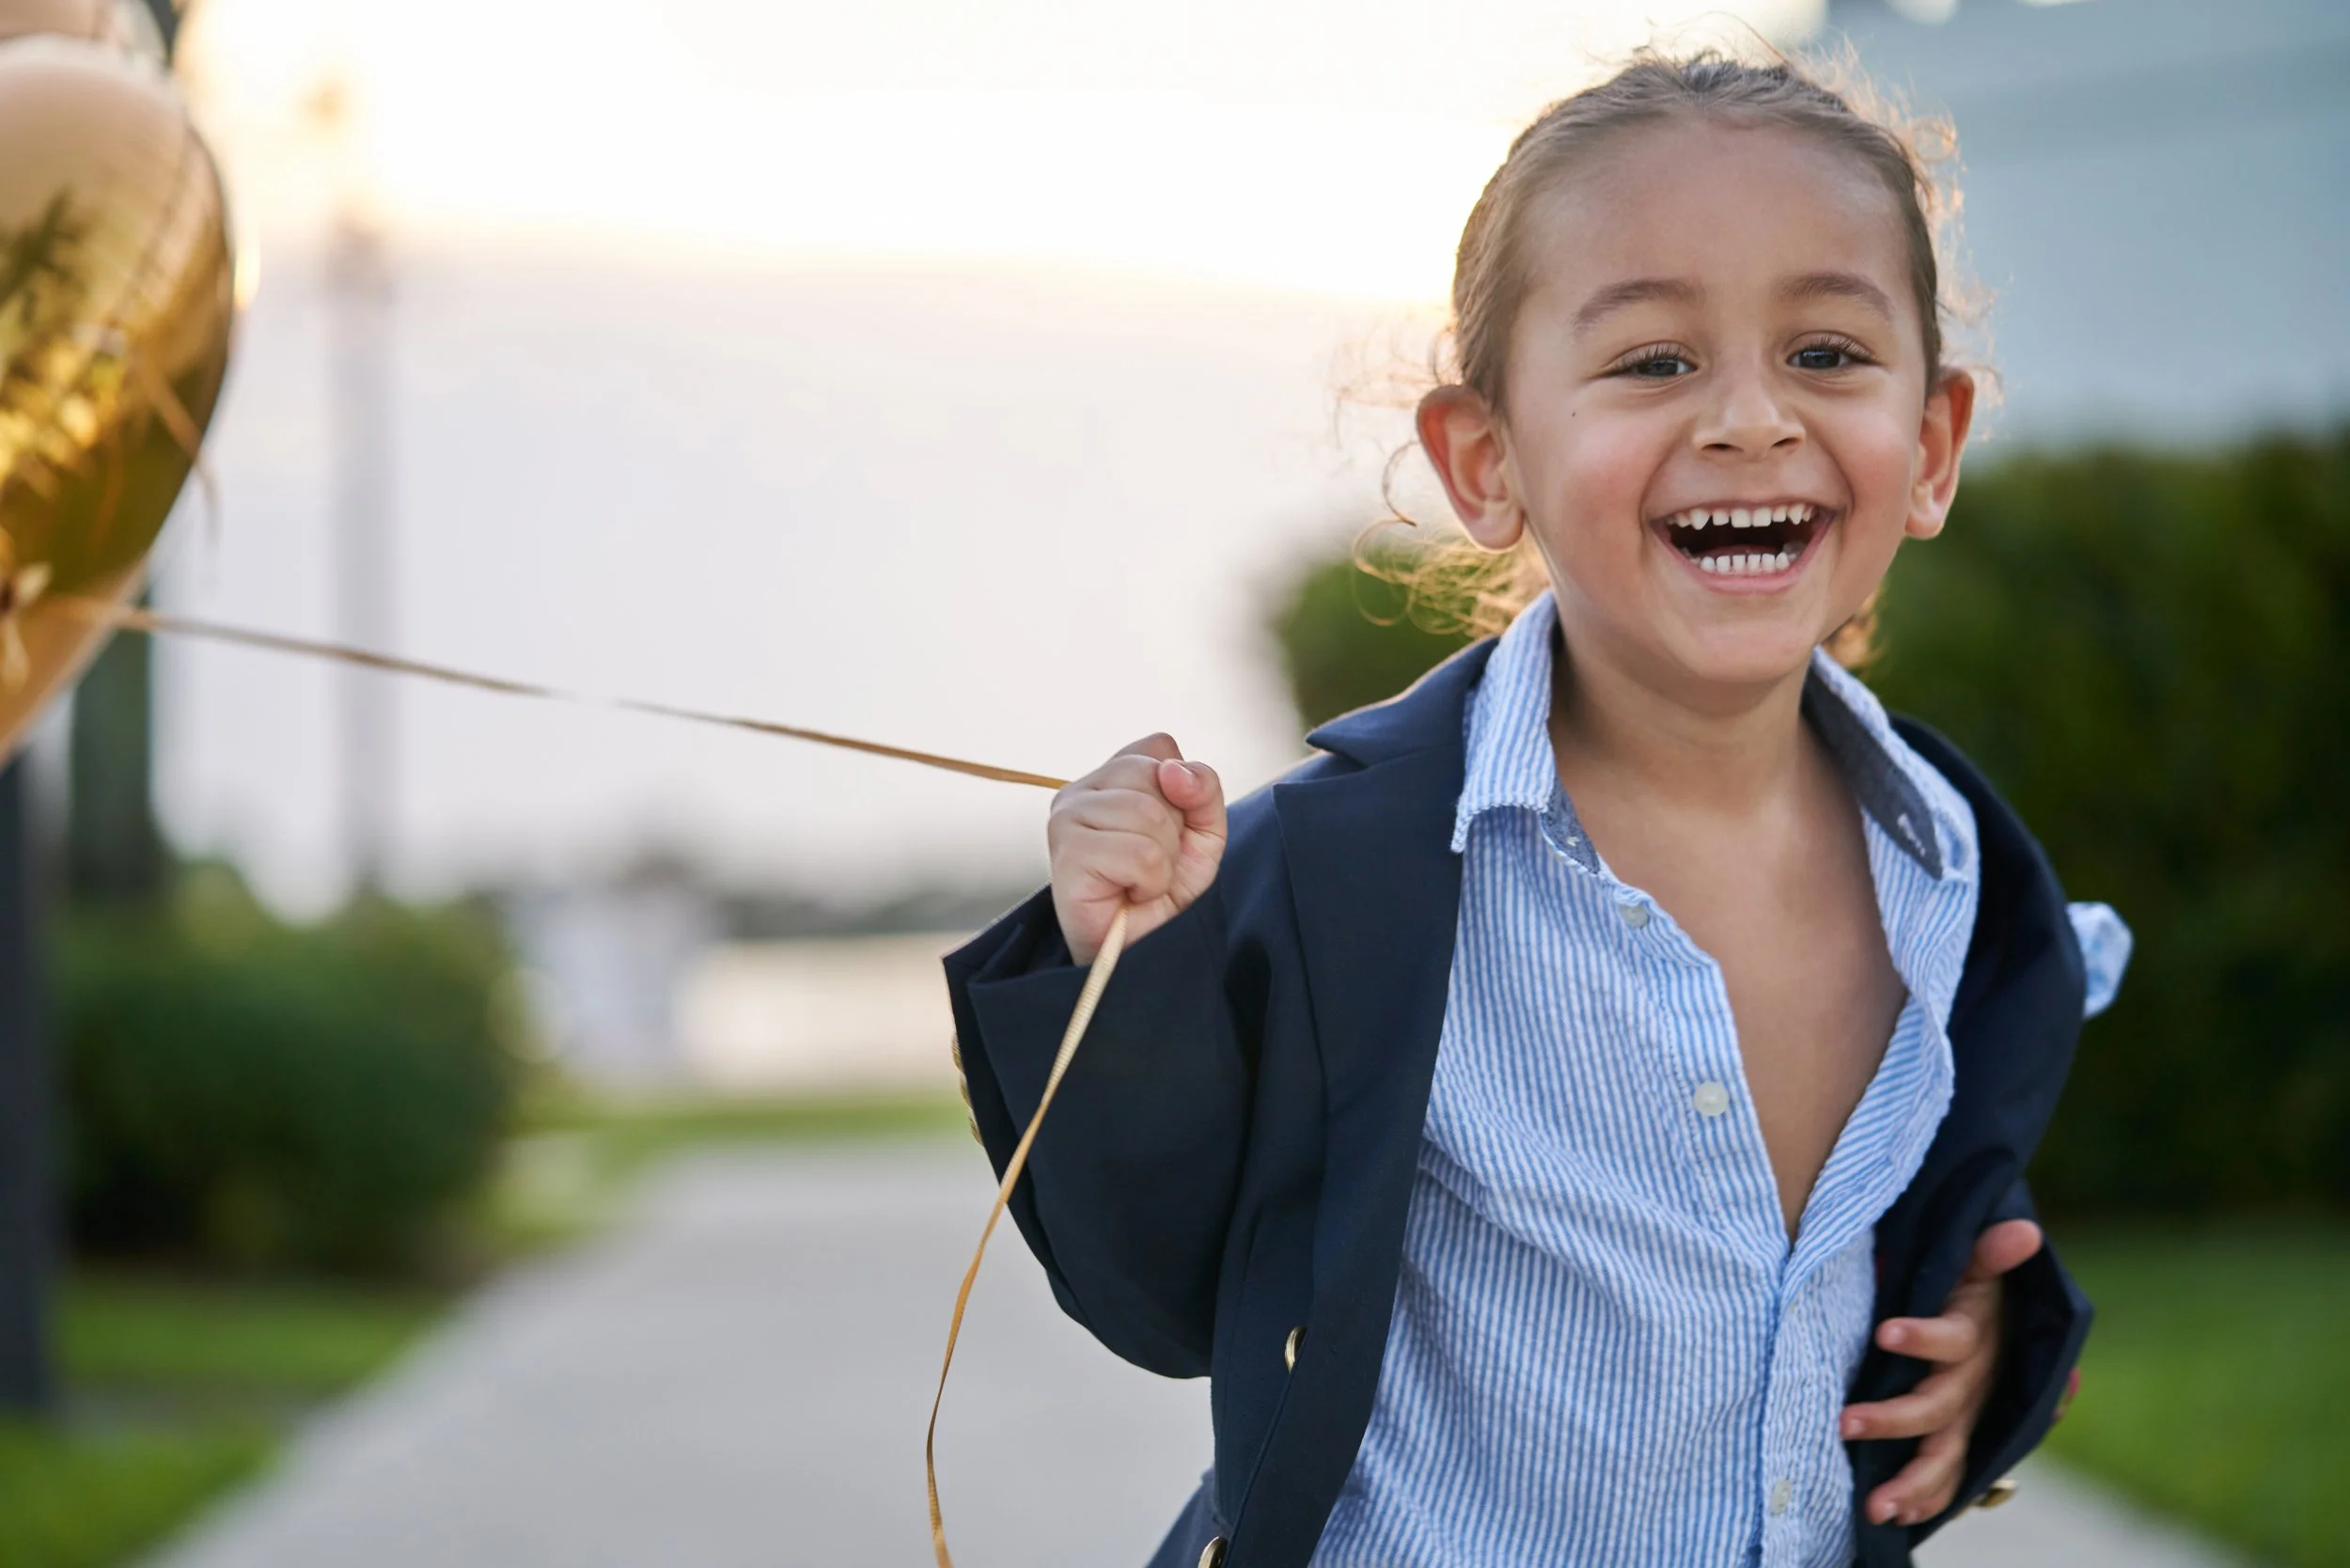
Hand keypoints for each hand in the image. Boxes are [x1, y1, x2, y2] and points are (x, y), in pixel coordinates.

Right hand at [1048, 733, 1226, 964]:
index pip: (1159, 747)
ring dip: (1163, 860)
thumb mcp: (1202, 834)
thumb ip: (1203, 790)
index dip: (1182, 791)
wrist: (1140, 951)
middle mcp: (1079, 790)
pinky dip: (1150, 881)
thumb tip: (1174, 770)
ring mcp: (1066, 819)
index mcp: (1108, 778)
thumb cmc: (1163, 894)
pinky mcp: (1067, 854)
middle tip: (1152, 865)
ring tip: (1141, 882)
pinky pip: (1140, 852)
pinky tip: (1129, 893)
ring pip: (1149, 814)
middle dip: (1173, 829)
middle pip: (1155, 776)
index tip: (1170, 832)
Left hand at [1840, 1219, 2044, 1525]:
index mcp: (1971, 1337)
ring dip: (1911, 1483)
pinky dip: (1924, 1501)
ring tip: (1873, 1505)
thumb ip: (1986, 1252)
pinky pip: (1946, 1480)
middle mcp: (1971, 1384)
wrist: (1998, 1324)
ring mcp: (1965, 1418)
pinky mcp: (1957, 1440)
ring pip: (1944, 1457)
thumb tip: (2024, 1232)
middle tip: (1844, 1423)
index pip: (1949, 1338)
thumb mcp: (1972, 1265)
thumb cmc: (1966, 1288)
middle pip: (1936, 1407)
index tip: (1886, 1331)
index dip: (1921, 1336)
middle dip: (1892, 1418)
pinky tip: (1894, 1518)